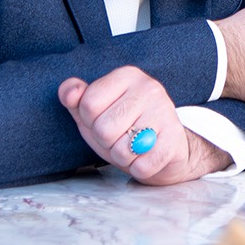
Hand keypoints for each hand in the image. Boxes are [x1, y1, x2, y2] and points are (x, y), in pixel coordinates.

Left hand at [58, 68, 229, 185]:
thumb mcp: (96, 111)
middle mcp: (149, 87)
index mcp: (127, 75)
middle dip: (106, 142)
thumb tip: (69, 93)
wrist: (166, 147)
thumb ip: (76, 99)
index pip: (88, 104)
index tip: (104, 119)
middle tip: (120, 137)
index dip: (89, 121)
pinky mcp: (175, 139)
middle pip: (103, 129)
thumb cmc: (125, 127)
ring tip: (133, 147)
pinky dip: (139, 169)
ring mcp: (165, 112)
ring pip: (122, 150)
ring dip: (122, 157)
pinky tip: (146, 157)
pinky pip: (142, 166)